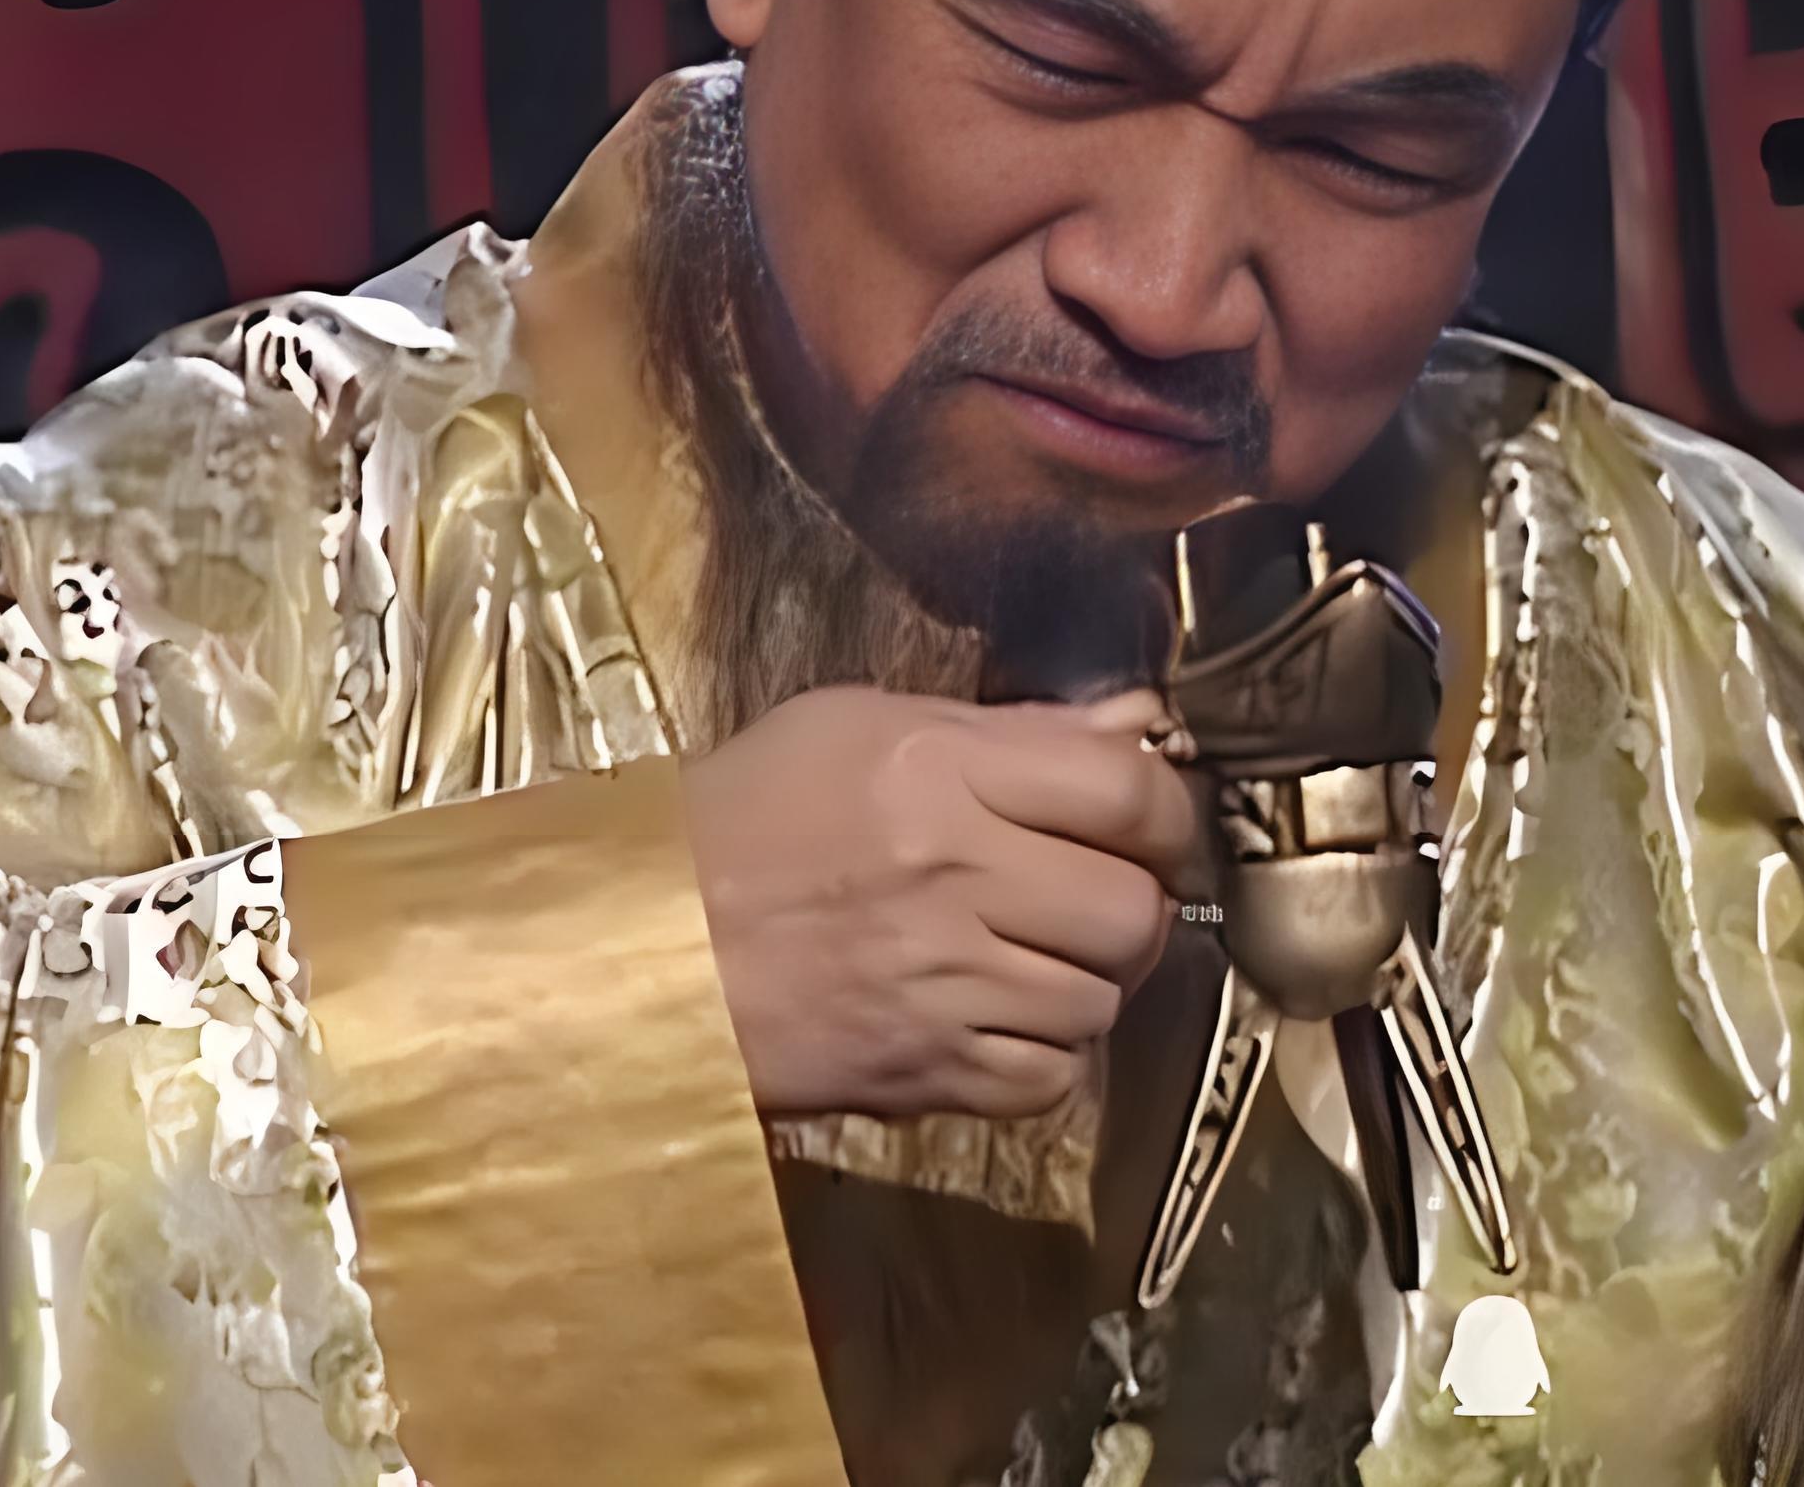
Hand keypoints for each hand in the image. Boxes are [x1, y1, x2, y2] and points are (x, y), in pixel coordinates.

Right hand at [678, 685, 1202, 1122]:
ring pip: (1101, 998)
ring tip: (1025, 953)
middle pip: (1133, 906)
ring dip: (1083, 980)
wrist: (638, 946)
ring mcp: (942, 984)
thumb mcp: (858, 729)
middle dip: (1129, 901)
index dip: (1165, 809)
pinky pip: (1052, 1076)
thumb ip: (1011, 728)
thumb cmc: (742, 820)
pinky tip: (995, 1014)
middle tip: (1086, 891)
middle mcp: (953, 876)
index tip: (1150, 820)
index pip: (1126, 790)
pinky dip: (1043, 1053)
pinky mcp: (927, 1073)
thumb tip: (1140, 726)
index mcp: (936, 770)